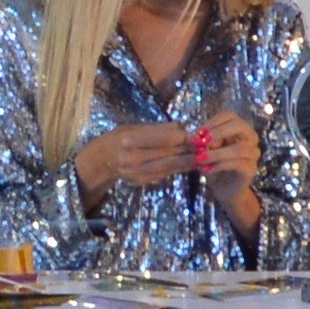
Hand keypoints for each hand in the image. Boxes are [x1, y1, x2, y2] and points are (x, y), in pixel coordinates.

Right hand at [71, 123, 200, 207]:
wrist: (104, 158)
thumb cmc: (121, 137)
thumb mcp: (136, 126)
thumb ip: (158, 128)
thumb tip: (183, 127)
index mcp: (130, 139)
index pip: (164, 139)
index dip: (183, 137)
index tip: (197, 135)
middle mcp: (132, 158)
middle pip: (169, 154)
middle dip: (189, 150)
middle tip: (205, 147)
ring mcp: (135, 172)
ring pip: (169, 166)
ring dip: (187, 163)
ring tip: (202, 158)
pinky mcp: (140, 181)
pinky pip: (163, 174)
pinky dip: (177, 169)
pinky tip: (188, 165)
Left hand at [194, 111, 264, 222]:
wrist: (224, 189)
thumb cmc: (214, 165)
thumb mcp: (205, 150)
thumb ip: (202, 142)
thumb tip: (194, 136)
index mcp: (239, 128)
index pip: (230, 115)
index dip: (213, 121)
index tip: (198, 132)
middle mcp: (250, 138)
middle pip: (240, 126)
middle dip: (219, 132)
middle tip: (202, 141)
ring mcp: (253, 154)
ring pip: (238, 148)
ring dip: (216, 153)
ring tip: (200, 159)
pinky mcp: (251, 169)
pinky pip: (238, 164)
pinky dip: (220, 165)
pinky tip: (207, 170)